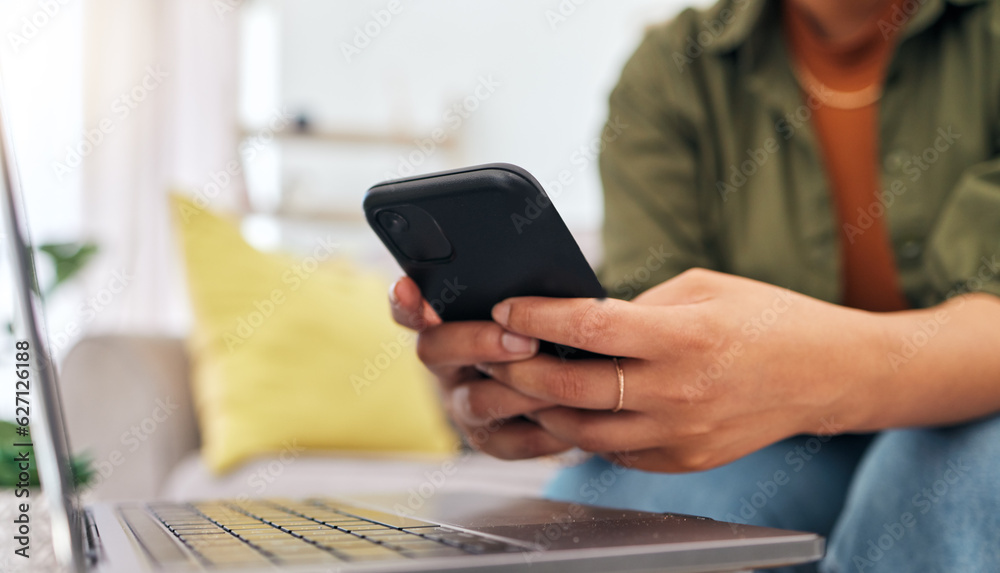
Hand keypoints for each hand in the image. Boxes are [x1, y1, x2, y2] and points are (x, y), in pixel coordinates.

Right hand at [388, 277, 574, 457]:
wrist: (581, 381)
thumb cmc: (547, 330)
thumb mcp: (533, 307)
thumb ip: (522, 297)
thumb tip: (540, 288)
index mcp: (446, 323)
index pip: (410, 309)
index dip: (405, 302)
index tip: (408, 287)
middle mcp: (447, 366)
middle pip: (434, 350)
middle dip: (479, 343)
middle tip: (526, 340)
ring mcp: (464, 407)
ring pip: (477, 401)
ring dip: (521, 390)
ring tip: (562, 380)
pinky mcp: (492, 441)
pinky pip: (513, 442)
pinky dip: (547, 430)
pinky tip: (576, 415)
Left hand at [477, 268, 885, 471]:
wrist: (827, 375)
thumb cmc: (768, 320)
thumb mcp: (704, 288)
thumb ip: (639, 307)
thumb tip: (582, 322)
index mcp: (685, 337)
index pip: (590, 328)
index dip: (538, 318)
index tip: (507, 308)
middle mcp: (680, 391)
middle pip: (574, 388)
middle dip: (520, 370)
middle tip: (494, 353)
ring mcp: (681, 434)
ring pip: (585, 432)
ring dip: (542, 408)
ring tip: (518, 385)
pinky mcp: (683, 459)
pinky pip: (615, 452)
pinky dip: (583, 432)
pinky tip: (566, 410)